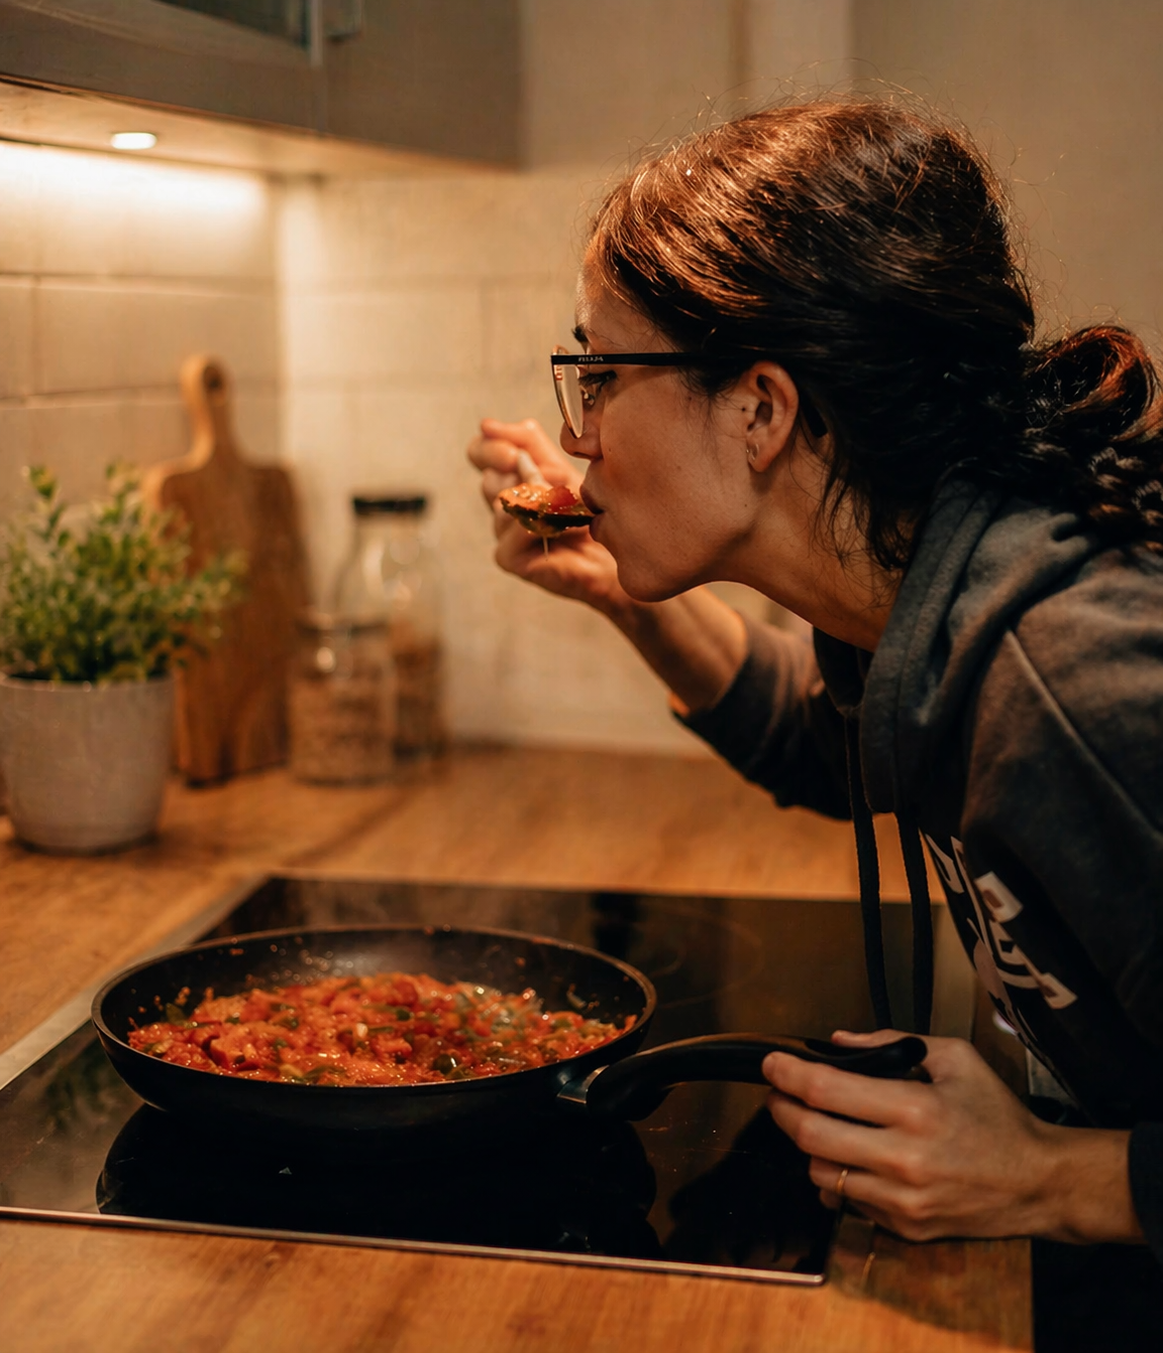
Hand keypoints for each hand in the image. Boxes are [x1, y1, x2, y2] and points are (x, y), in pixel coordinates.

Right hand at [466, 417, 626, 612]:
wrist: (614, 550)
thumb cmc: (589, 511)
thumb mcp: (558, 465)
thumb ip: (527, 441)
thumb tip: (486, 425)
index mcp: (511, 477)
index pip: (479, 453)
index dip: (490, 448)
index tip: (514, 452)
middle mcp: (502, 504)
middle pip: (489, 479)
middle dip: (521, 475)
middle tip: (549, 480)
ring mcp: (502, 532)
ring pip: (503, 504)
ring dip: (540, 499)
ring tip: (569, 507)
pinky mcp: (509, 556)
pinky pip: (513, 530)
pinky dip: (540, 524)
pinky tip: (563, 527)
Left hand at [764, 1028, 1141, 1243]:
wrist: (1039, 1183)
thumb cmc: (997, 1116)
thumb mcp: (955, 1059)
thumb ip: (893, 1044)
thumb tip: (839, 1041)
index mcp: (914, 1109)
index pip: (826, 1091)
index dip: (788, 1075)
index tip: (771, 1064)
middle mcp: (903, 1158)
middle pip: (810, 1137)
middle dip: (782, 1111)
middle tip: (778, 1095)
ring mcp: (902, 1200)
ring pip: (821, 1173)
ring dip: (809, 1147)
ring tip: (818, 1126)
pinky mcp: (906, 1228)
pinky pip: (849, 1202)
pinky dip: (838, 1178)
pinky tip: (850, 1159)